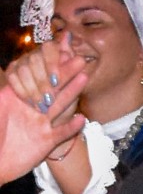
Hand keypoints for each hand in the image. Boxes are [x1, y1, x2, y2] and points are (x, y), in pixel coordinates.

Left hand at [0, 57, 88, 184]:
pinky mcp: (47, 141)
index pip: (35, 78)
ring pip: (59, 107)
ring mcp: (41, 124)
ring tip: (84, 79)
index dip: (47, 66)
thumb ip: (2, 92)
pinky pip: (61, 133)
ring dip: (71, 93)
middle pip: (51, 89)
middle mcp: (32, 108)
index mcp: (17, 98)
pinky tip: (80, 118)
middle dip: (65, 74)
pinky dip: (70, 127)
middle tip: (79, 61)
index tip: (58, 52)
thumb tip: (8, 71)